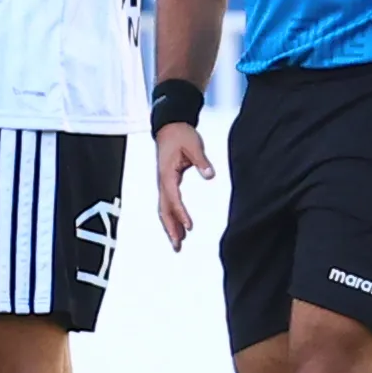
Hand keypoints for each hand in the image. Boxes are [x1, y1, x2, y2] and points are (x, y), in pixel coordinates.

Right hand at [155, 122, 213, 251]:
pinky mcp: (166, 183)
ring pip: (164, 210)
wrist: (169, 126)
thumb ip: (201, 161)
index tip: (189, 226)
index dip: (181, 213)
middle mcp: (162, 182)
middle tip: (178, 246)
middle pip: (164, 210)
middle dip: (170, 229)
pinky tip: (180, 228)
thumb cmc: (180, 135)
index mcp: (167, 174)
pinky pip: (167, 205)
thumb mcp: (193, 145)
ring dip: (170, 227)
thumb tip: (209, 175)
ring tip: (178, 244)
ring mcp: (163, 184)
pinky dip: (172, 218)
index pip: (173, 197)